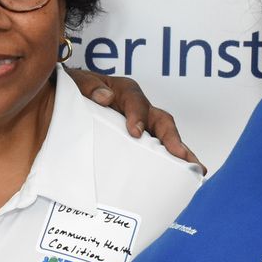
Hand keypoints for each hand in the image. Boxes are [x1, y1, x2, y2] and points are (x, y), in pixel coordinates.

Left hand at [64, 68, 202, 168]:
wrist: (67, 100)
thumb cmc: (77, 90)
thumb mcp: (78, 83)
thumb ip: (88, 86)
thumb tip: (105, 97)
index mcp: (125, 92)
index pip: (136, 101)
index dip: (138, 116)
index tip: (134, 133)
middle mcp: (139, 109)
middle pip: (162, 121)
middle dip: (174, 140)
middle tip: (183, 157)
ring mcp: (143, 127)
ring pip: (165, 139)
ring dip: (180, 154)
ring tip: (195, 171)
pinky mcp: (138, 143)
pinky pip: (155, 152)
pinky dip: (168, 163)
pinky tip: (176, 178)